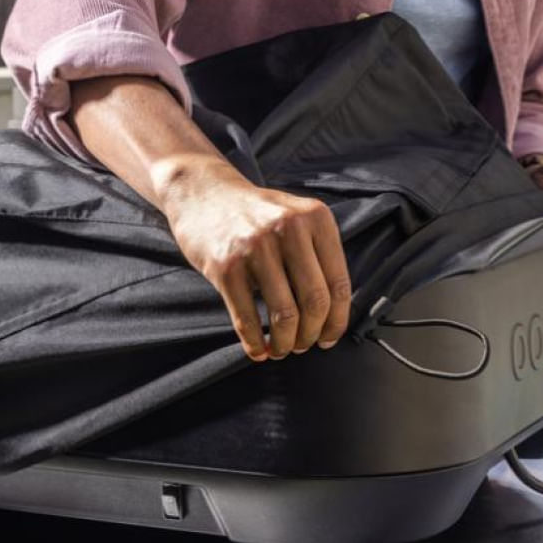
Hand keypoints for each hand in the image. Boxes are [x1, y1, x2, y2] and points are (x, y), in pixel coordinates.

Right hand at [162, 158, 351, 361]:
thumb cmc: (257, 216)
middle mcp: (290, 229)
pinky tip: (257, 349)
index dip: (337, 321)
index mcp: (316, 218)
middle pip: (315, 302)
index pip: (339, 284)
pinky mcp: (225, 265)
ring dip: (285, 344)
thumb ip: (319, 255)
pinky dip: (254, 342)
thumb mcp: (298, 219)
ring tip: (281, 349)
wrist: (204, 192)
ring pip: (285, 315)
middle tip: (304, 346)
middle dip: (311, 335)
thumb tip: (333, 315)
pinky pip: (247, 318)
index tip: (329, 338)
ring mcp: (256, 246)